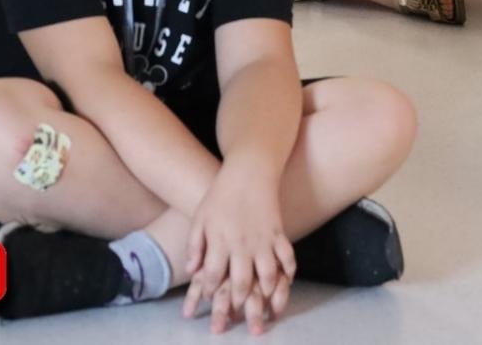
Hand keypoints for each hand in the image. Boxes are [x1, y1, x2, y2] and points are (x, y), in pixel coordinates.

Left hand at [183, 166, 294, 333]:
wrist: (248, 171)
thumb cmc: (221, 194)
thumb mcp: (200, 217)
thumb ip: (195, 245)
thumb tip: (192, 270)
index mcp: (220, 241)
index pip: (213, 276)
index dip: (209, 291)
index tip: (209, 298)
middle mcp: (242, 244)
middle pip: (242, 282)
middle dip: (238, 301)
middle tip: (237, 310)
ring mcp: (263, 239)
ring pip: (268, 274)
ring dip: (266, 291)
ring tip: (263, 300)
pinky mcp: (278, 232)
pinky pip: (288, 256)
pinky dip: (289, 270)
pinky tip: (285, 278)